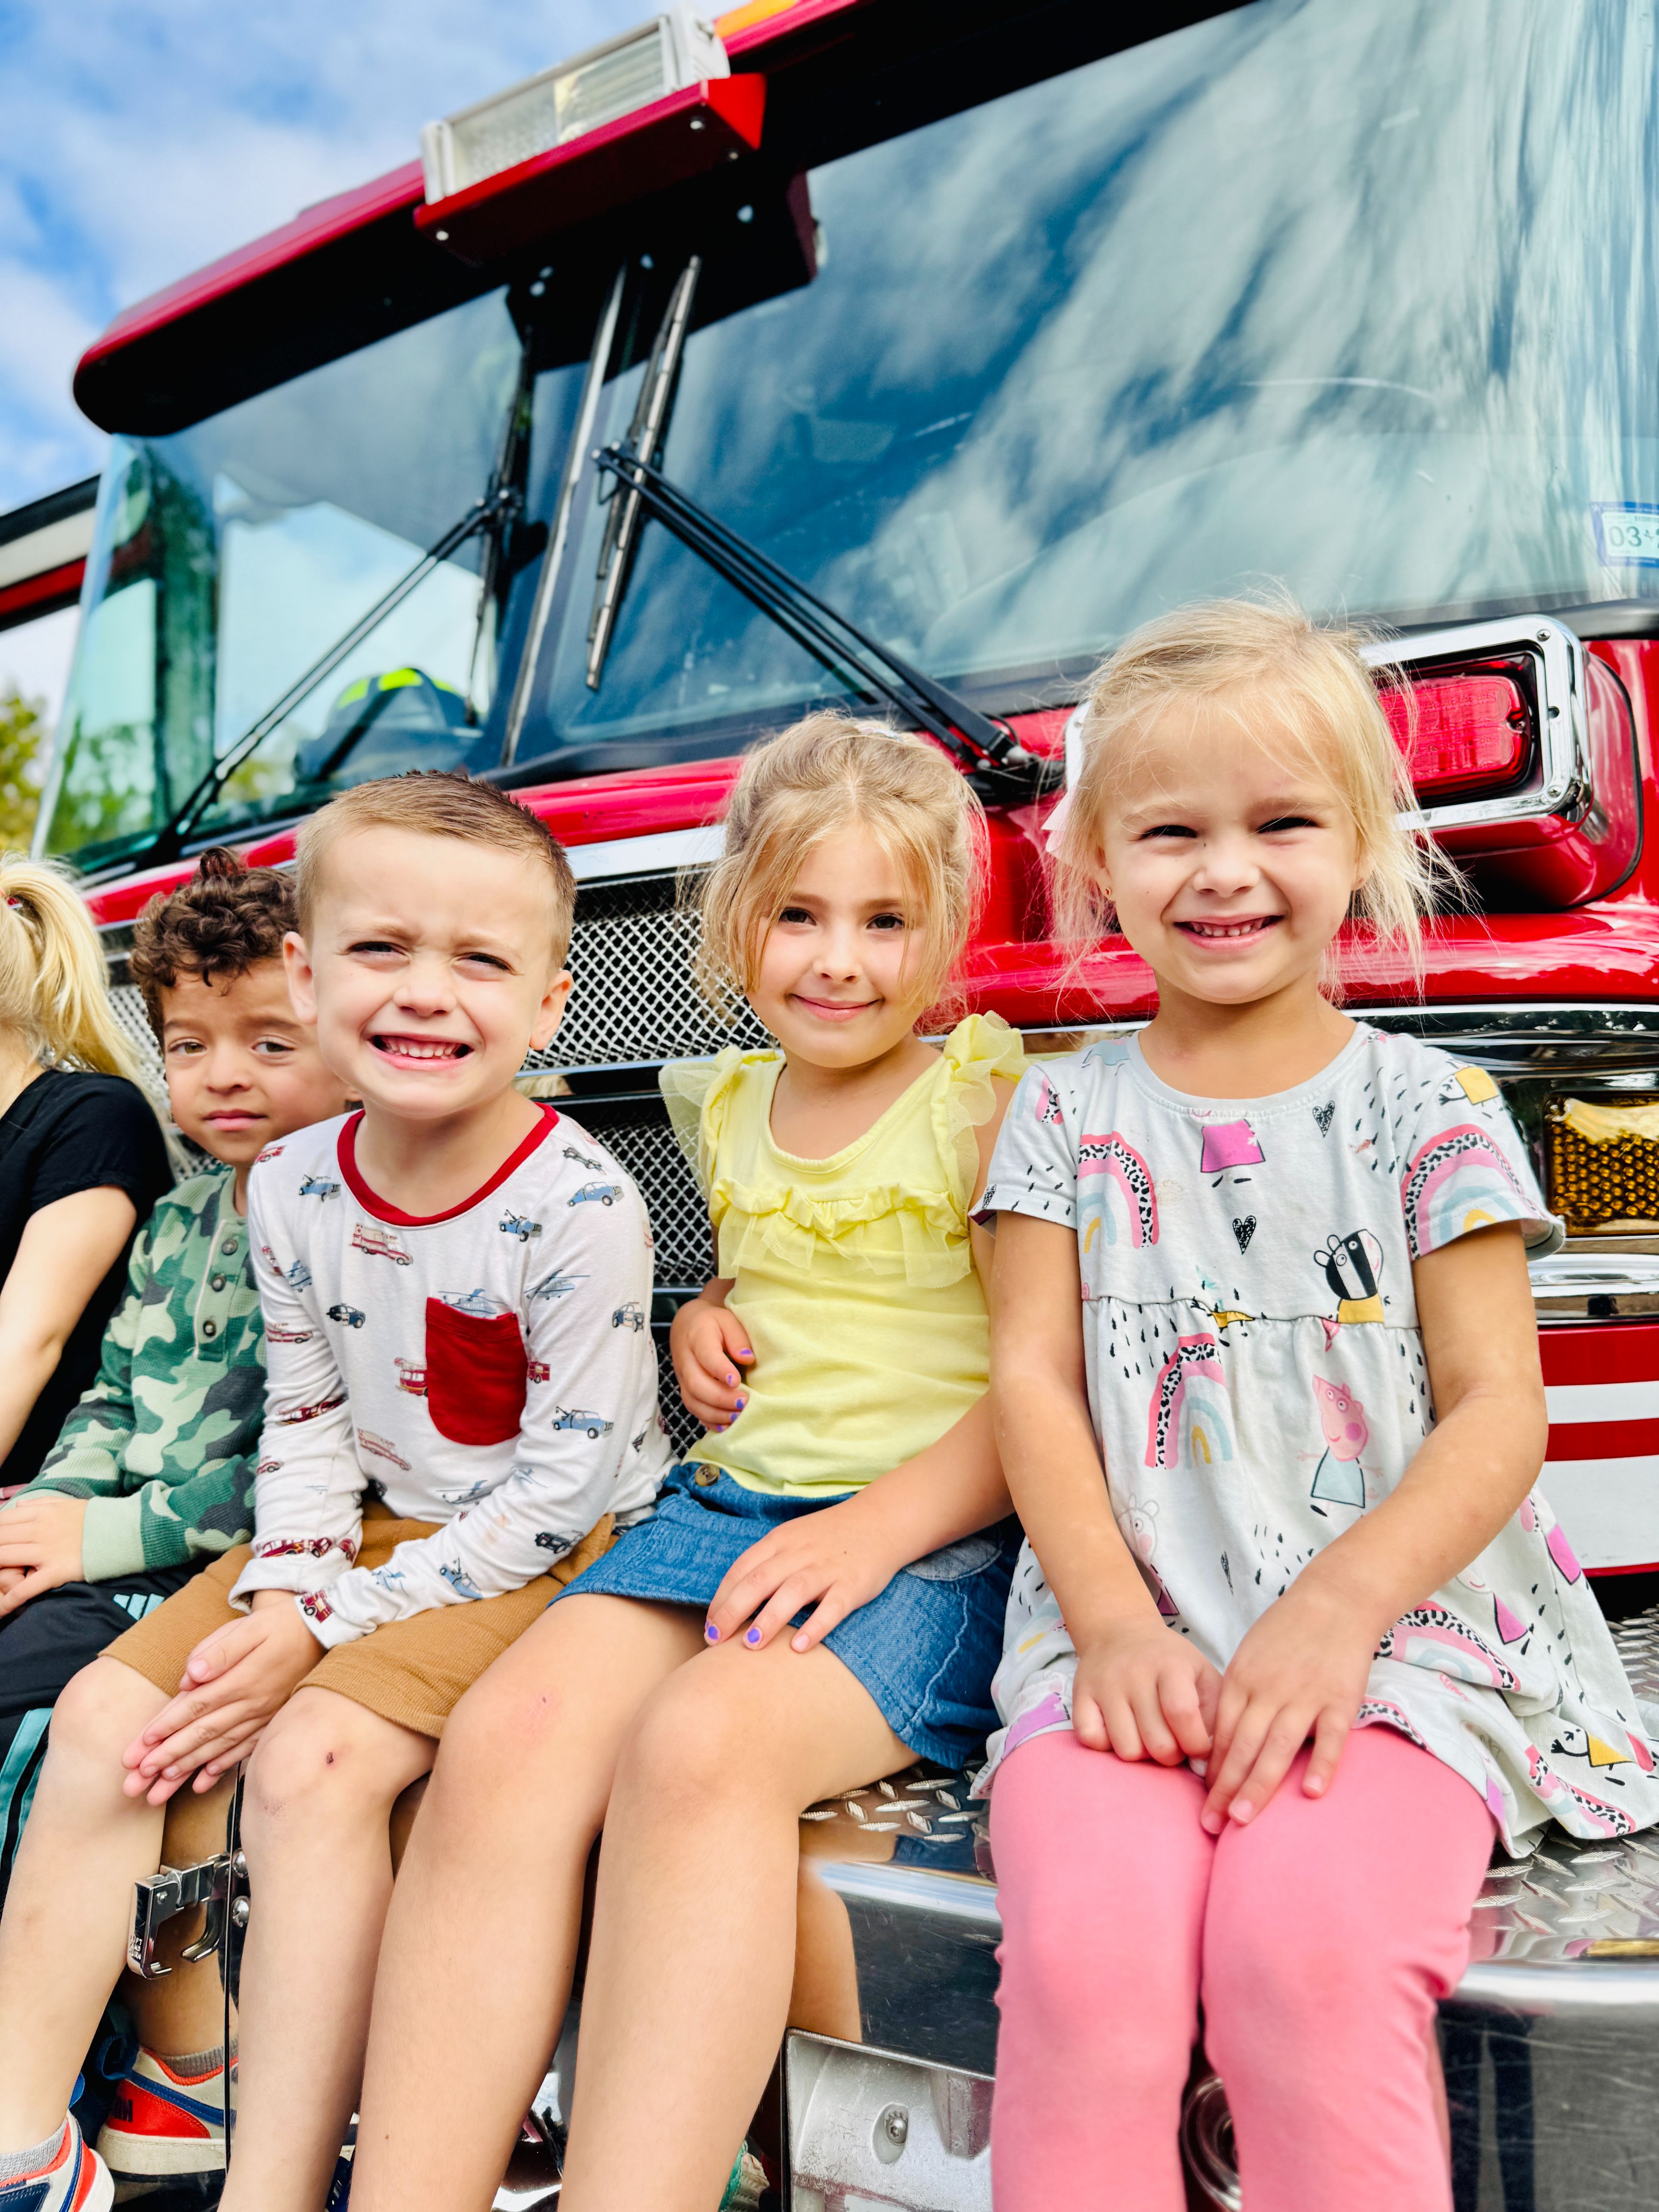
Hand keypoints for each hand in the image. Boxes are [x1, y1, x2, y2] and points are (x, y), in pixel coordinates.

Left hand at [0, 1493, 86, 1616]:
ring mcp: (47, 1550)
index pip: (5, 1520)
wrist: (125, 1531)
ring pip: (5, 1557)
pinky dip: (11, 1598)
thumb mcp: (69, 1503)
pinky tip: (1, 1609)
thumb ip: (41, 1503)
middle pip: (0, 1537)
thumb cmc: (98, 1518)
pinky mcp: (57, 1571)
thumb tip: (18, 1505)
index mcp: (43, 1512)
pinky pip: (27, 1587)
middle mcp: (40, 1529)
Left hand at [122, 1593, 322, 1804]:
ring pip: (218, 1748)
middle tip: (136, 1780)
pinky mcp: (271, 1720)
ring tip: (159, 1790)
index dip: (166, 1727)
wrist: (324, 1630)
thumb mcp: (250, 1628)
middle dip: (165, 1759)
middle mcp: (250, 1704)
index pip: (195, 1707)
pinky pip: (243, 1750)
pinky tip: (201, 1782)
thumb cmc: (280, 1625)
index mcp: (241, 1680)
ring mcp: (262, 1716)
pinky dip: (221, 1768)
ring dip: (186, 1770)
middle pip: (201, 1734)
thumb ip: (219, 1650)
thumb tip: (190, 1676)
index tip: (140, 1747)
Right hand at [671, 1297, 753, 1431]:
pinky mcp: (686, 1390)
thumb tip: (747, 1358)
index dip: (719, 1370)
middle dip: (720, 1397)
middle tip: (744, 1402)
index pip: (706, 1355)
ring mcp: (683, 1378)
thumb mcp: (728, 1320)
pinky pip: (693, 1409)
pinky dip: (709, 1421)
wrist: (688, 1325)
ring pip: (693, 1401)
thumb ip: (738, 1337)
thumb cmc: (714, 1323)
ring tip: (738, 1417)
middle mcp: (686, 1360)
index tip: (736, 1380)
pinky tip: (726, 1425)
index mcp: (697, 1336)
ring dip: (715, 1413)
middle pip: (696, 1384)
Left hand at [705, 1495, 902, 1653]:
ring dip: (768, 1619)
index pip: (742, 1569)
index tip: (709, 1625)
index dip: (722, 1598)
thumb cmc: (829, 1538)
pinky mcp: (853, 1585)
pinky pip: (833, 1607)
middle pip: (759, 1580)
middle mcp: (800, 1552)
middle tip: (715, 1640)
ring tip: (750, 1645)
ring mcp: (827, 1568)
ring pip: (792, 1592)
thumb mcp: (792, 1540)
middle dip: (733, 1611)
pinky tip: (799, 1647)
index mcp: (780, 1541)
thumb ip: (766, 1564)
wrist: (880, 1521)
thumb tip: (732, 1602)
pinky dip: (816, 1627)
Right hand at [1070, 1617, 1219, 1764]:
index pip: (1182, 1714)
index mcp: (1170, 1665)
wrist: (1120, 1631)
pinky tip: (1119, 1729)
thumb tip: (1206, 1761)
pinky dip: (1107, 1744)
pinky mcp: (1080, 1695)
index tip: (1198, 1747)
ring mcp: (1104, 1685)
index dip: (1196, 1744)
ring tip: (1146, 1734)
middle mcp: (1134, 1673)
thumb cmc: (1170, 1662)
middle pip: (1157, 1744)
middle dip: (1171, 1755)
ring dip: (1141, 1753)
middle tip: (1172, 1741)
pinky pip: (1092, 1740)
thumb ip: (1213, 1715)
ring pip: (1126, 1750)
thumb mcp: (1202, 1675)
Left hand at [1199, 1581, 1377, 1833]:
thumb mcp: (1249, 1657)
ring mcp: (1306, 1695)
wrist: (1334, 1601)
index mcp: (1242, 1679)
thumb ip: (1236, 1697)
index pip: (1219, 1733)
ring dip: (1259, 1784)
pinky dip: (1321, 1765)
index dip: (1211, 1771)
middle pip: (1242, 1746)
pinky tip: (1309, 1793)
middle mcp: (1269, 1690)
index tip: (1202, 1803)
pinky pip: (1330, 1738)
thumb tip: (1219, 1743)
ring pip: (1277, 1747)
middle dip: (1224, 1788)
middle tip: (1211, 1825)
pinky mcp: (1340, 1699)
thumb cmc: (1286, 1633)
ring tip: (1243, 1818)